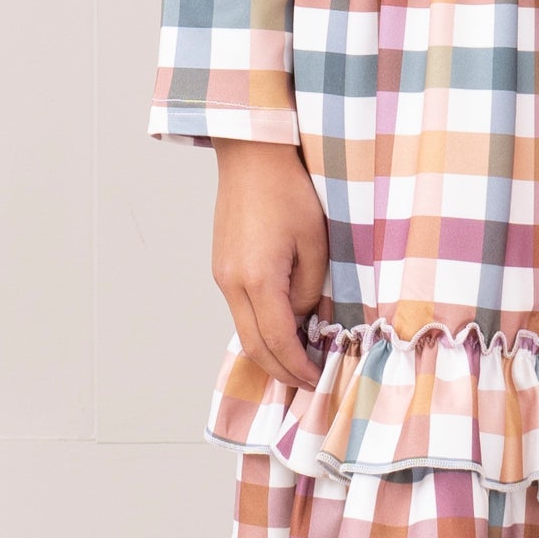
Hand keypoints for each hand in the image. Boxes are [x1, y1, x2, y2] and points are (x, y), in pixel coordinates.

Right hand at [209, 138, 327, 389]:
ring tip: (297, 359)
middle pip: (253, 346)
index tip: (316, 380)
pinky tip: (281, 326)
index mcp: (257, 279)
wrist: (252, 156)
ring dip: (269, 350)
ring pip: (243, 329)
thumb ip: (309, 288)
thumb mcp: (315, 241)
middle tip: (306, 381)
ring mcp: (222, 276)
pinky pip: (239, 309)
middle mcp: (231, 284)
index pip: (278, 341)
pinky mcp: (221, 266)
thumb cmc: (289, 191)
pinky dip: (259, 327)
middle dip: (280, 370)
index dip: (297, 367)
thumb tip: (302, 317)